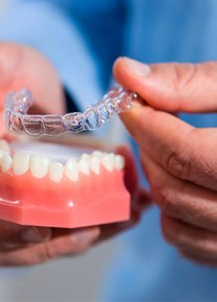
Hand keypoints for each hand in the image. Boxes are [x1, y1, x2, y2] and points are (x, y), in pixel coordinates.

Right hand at [0, 41, 147, 266]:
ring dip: (78, 239)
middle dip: (45, 246)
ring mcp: (12, 202)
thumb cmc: (0, 72)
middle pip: (1, 245)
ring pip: (37, 242)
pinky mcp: (40, 200)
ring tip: (119, 219)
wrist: (28, 83)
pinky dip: (96, 224)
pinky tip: (130, 210)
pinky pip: (62, 225)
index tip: (36, 228)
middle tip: (89, 229)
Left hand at [114, 57, 216, 265]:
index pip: (183, 153)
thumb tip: (123, 71)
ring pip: (174, 216)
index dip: (144, 124)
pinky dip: (170, 209)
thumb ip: (188, 82)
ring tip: (167, 146)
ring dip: (157, 176)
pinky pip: (185, 240)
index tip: (127, 102)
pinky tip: (182, 179)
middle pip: (172, 188)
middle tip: (150, 120)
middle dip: (149, 148)